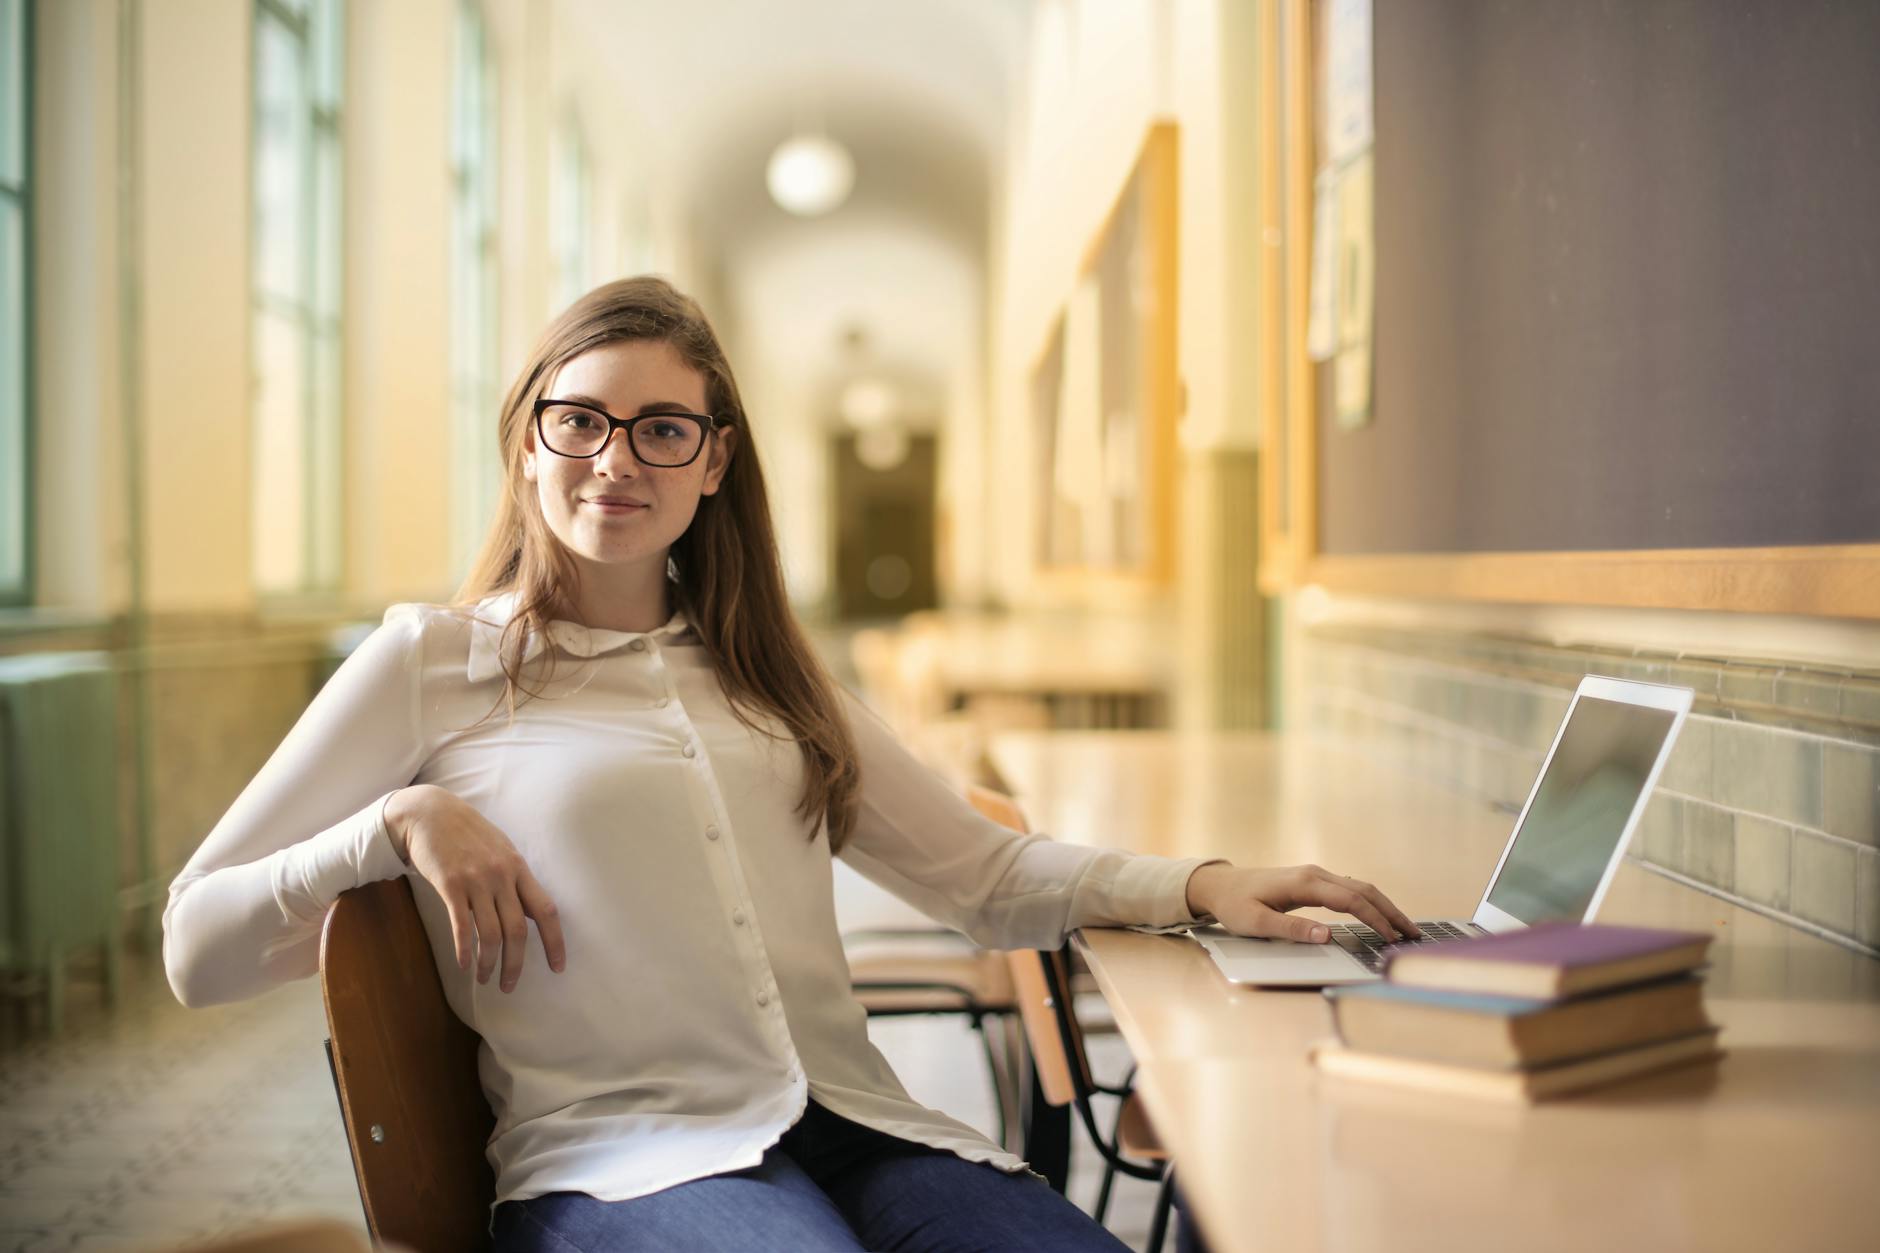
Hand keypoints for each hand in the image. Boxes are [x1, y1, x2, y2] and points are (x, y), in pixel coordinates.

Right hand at [385, 785, 566, 992]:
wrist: (430, 813)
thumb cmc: (468, 833)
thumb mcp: (501, 850)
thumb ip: (516, 879)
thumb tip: (531, 912)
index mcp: (519, 869)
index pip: (547, 911)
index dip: (555, 942)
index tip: (558, 967)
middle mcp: (502, 876)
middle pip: (518, 930)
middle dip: (516, 964)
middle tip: (510, 986)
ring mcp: (476, 880)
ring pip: (490, 933)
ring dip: (489, 963)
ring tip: (485, 979)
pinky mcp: (450, 885)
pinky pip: (462, 925)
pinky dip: (464, 950)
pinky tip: (464, 965)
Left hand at [1184, 862, 1421, 944]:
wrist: (1219, 885)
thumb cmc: (1235, 904)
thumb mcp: (1256, 922)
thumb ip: (1292, 929)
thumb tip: (1326, 935)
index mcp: (1304, 883)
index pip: (1351, 901)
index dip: (1375, 919)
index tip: (1392, 938)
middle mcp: (1314, 875)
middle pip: (1363, 890)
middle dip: (1391, 912)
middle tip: (1414, 934)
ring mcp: (1315, 876)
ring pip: (1360, 887)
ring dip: (1384, 906)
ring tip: (1404, 927)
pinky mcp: (1313, 881)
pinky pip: (1349, 889)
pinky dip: (1370, 902)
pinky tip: (1379, 915)